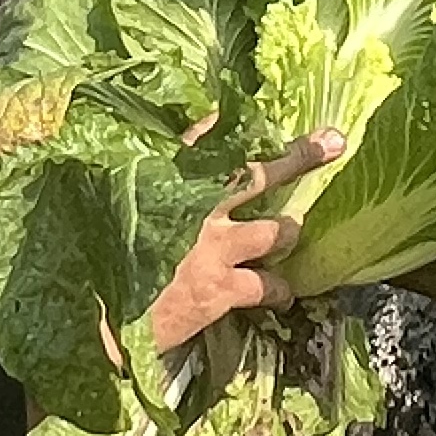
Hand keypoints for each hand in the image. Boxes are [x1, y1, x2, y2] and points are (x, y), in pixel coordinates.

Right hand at [138, 129, 344, 356]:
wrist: (102, 320)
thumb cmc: (123, 262)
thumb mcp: (135, 213)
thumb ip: (166, 185)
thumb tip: (201, 152)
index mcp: (164, 182)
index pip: (203, 139)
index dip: (234, 124)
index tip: (266, 114)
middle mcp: (190, 206)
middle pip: (256, 172)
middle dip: (298, 156)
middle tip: (333, 142)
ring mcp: (208, 246)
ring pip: (276, 229)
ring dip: (289, 233)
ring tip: (292, 236)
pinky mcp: (218, 287)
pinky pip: (269, 284)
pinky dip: (279, 290)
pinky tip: (281, 296)